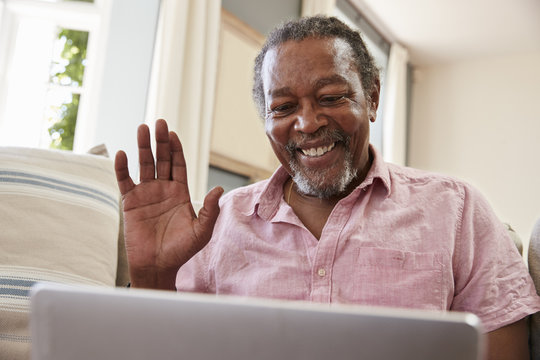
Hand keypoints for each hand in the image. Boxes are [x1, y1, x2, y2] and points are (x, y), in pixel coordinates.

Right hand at [115, 119, 222, 289]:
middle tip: (158, 122)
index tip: (172, 133)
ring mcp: (146, 194)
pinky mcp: (130, 203)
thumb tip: (219, 188)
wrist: (157, 266)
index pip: (178, 165)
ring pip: (144, 165)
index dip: (176, 149)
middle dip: (160, 141)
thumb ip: (210, 210)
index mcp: (180, 193)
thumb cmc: (181, 250)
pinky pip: (125, 182)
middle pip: (162, 159)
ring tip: (141, 128)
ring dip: (142, 147)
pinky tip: (122, 154)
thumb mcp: (201, 231)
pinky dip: (122, 168)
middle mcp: (163, 189)